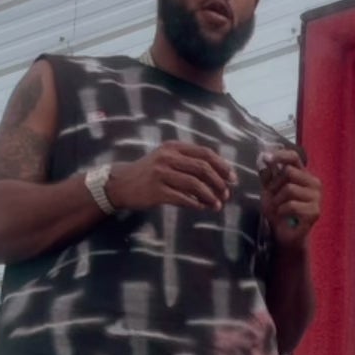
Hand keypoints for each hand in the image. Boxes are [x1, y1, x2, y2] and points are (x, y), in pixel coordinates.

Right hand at [108, 142, 237, 212]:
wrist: (121, 184)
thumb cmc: (149, 172)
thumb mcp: (166, 158)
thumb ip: (188, 161)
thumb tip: (218, 173)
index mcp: (174, 147)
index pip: (205, 153)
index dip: (222, 166)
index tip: (232, 178)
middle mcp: (168, 157)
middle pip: (203, 168)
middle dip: (219, 182)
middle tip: (227, 194)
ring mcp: (161, 174)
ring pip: (195, 184)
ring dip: (210, 196)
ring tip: (217, 204)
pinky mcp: (157, 191)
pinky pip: (183, 198)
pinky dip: (196, 204)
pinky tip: (202, 208)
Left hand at [258, 148, 321, 247]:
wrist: (284, 235)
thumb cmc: (278, 212)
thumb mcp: (269, 191)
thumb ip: (268, 175)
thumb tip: (263, 157)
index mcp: (303, 175)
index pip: (294, 157)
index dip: (280, 155)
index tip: (267, 158)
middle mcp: (313, 183)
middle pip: (289, 172)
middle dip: (275, 185)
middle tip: (272, 198)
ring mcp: (316, 197)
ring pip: (289, 188)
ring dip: (277, 200)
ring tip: (277, 209)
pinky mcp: (314, 212)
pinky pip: (292, 205)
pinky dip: (282, 211)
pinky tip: (284, 216)